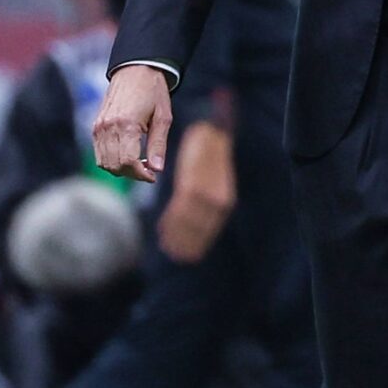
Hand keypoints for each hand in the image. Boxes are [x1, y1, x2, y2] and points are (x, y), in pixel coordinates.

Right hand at [92, 64, 174, 182]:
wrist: (135, 70)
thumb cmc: (153, 92)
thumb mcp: (163, 117)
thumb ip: (158, 144)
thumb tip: (157, 169)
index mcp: (126, 124)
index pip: (128, 162)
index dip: (140, 174)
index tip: (153, 176)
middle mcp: (108, 126)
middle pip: (115, 165)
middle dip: (132, 174)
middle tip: (149, 171)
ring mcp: (99, 126)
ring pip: (104, 163)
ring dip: (121, 169)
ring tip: (140, 164)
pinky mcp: (96, 126)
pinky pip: (99, 153)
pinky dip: (112, 161)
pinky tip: (128, 156)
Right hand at [158, 122, 236, 263]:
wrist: (212, 132)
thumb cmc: (211, 157)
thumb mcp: (215, 182)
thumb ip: (207, 201)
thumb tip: (194, 219)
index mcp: (223, 202)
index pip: (208, 230)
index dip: (197, 244)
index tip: (188, 256)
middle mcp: (216, 202)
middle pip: (196, 230)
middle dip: (185, 244)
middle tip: (175, 256)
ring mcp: (203, 194)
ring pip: (186, 223)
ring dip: (175, 237)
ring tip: (167, 247)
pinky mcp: (190, 186)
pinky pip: (178, 210)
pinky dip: (170, 222)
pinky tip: (163, 230)